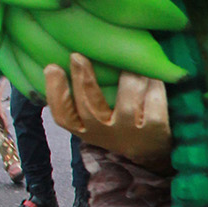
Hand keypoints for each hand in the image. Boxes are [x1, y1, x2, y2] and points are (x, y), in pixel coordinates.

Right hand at [44, 54, 170, 166]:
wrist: (152, 151)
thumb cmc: (119, 124)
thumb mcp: (98, 118)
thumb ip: (84, 98)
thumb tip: (70, 58)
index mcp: (86, 129)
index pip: (63, 116)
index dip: (55, 93)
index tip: (52, 67)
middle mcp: (105, 133)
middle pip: (89, 105)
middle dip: (82, 78)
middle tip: (77, 56)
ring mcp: (130, 131)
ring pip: (128, 96)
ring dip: (130, 75)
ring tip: (132, 62)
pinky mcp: (155, 127)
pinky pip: (153, 96)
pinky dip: (154, 83)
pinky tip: (155, 75)